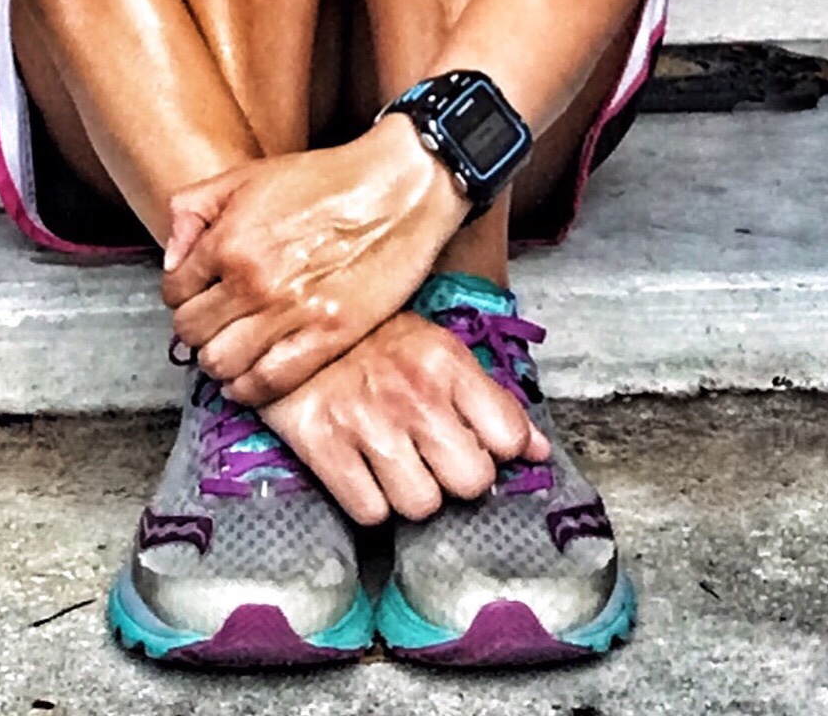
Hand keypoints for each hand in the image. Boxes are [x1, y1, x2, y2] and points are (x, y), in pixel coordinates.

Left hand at [161, 113, 465, 405]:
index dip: (183, 295)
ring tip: (232, 349)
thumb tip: (172, 260)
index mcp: (229, 241)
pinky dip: (249, 389)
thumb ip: (194, 209)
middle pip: (192, 334)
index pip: (174, 293)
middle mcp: (253, 282)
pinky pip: (268, 385)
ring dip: (218, 362)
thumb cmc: (326, 179)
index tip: (200, 295)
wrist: (399, 190)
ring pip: (221, 366)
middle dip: (196, 330)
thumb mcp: (248, 175)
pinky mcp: (328, 338)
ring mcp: (290, 314)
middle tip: (215, 323)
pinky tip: (251, 376)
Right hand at [259, 311, 549, 523]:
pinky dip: (367, 501)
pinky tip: (360, 470)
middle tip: (432, 457)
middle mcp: (414, 395)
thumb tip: (540, 451)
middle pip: (471, 482)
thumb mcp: (437, 349)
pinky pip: (370, 513)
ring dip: (410, 494)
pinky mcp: (321, 445)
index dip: (496, 449)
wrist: (287, 314)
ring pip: (422, 506)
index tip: (475, 442)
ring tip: (393, 463)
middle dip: (456, 478)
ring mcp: (366, 423)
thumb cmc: (370, 336)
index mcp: (446, 363)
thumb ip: (490, 399)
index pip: (508, 437)